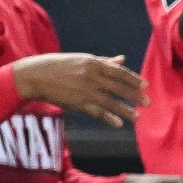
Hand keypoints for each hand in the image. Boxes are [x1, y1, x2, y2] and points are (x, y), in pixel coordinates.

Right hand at [12, 52, 144, 126]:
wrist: (34, 76)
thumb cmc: (58, 66)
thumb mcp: (82, 60)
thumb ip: (104, 62)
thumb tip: (122, 59)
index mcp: (93, 63)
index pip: (119, 72)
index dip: (133, 79)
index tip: (145, 85)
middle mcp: (91, 76)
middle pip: (119, 87)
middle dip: (135, 96)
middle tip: (148, 103)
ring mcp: (84, 90)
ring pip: (110, 102)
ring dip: (126, 110)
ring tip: (137, 117)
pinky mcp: (77, 103)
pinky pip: (96, 112)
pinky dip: (109, 118)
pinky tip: (118, 123)